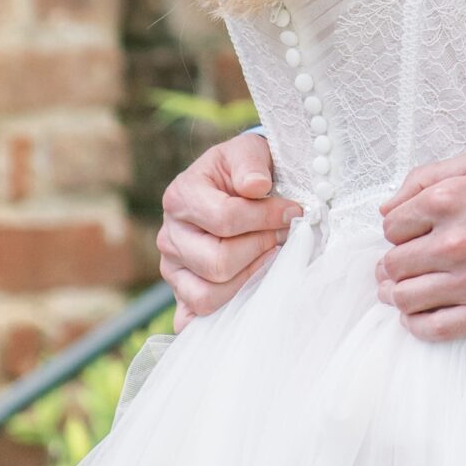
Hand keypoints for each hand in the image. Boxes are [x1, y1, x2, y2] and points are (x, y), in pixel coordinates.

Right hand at [157, 134, 300, 321]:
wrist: (233, 182)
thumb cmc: (244, 168)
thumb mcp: (248, 150)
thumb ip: (251, 163)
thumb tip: (255, 186)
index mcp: (182, 197)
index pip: (226, 219)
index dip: (268, 217)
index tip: (294, 210)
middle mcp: (170, 235)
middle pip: (218, 262)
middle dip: (261, 248)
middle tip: (282, 235)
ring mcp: (173, 267)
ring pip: (208, 295)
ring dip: (250, 278)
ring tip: (270, 256)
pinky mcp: (182, 290)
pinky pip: (195, 315)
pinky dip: (220, 313)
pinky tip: (245, 298)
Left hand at [374, 150, 465, 342]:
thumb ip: (429, 176)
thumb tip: (388, 207)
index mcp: (451, 200)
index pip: (391, 226)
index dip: (399, 231)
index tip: (412, 235)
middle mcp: (457, 241)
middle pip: (392, 265)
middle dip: (393, 265)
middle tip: (406, 265)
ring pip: (405, 299)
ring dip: (399, 295)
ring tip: (407, 290)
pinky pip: (433, 328)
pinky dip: (416, 325)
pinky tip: (420, 315)